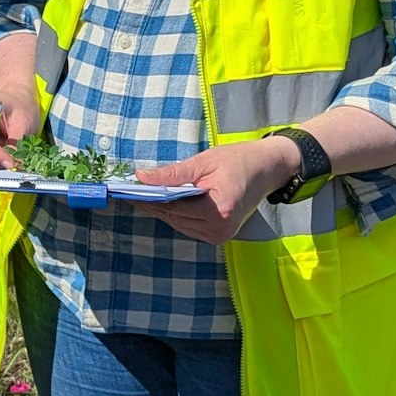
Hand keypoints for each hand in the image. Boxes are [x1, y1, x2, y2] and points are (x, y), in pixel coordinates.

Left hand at [135, 138, 299, 244]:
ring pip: (179, 224)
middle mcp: (219, 229)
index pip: (174, 207)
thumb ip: (172, 173)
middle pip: (174, 218)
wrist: (268, 168)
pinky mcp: (219, 235)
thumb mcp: (204, 162)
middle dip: (152, 204)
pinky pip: (189, 226)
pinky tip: (162, 202)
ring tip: (141, 196)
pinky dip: (176, 214)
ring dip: (162, 210)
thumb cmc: (239, 160)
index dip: (149, 199)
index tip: (128, 191)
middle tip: (129, 192)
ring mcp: (220, 235)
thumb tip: (141, 177)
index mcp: (219, 211)